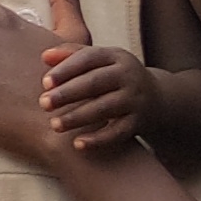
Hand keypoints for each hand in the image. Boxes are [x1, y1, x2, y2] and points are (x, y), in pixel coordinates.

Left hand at [37, 0, 154, 151]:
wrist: (157, 98)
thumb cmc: (115, 77)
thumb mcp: (101, 61)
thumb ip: (72, 55)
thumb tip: (45, 57)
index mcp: (116, 56)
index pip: (89, 58)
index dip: (66, 69)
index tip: (45, 83)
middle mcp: (129, 75)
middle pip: (96, 82)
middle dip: (68, 93)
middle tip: (43, 104)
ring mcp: (136, 99)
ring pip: (105, 108)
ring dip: (78, 117)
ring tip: (55, 125)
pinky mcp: (139, 122)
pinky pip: (118, 132)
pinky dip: (99, 139)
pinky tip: (78, 144)